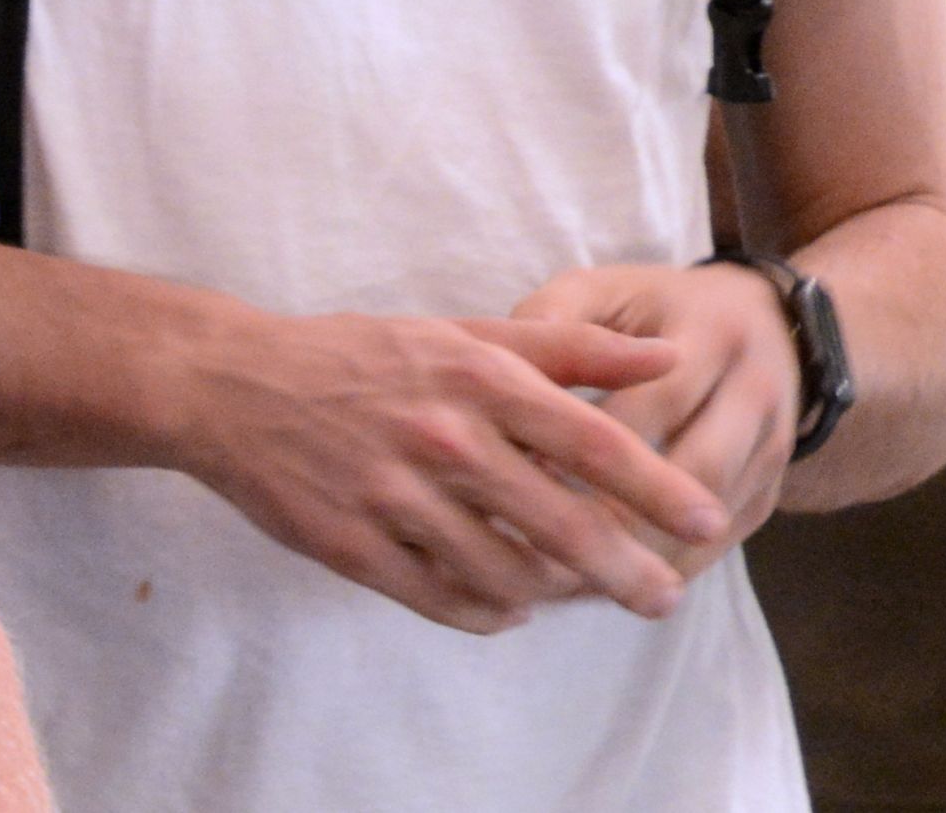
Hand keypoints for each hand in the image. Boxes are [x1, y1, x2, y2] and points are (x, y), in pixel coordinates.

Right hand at [169, 309, 732, 633]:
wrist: (236, 387)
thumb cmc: (366, 355)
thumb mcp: (469, 334)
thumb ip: (573, 349)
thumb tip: (667, 357)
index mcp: (483, 380)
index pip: (595, 444)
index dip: (659, 489)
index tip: (708, 521)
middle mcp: (447, 440)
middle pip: (563, 526)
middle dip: (628, 570)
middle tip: (667, 596)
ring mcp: (397, 499)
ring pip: (507, 574)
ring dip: (556, 594)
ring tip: (582, 593)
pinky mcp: (353, 548)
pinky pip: (443, 599)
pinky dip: (489, 613)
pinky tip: (512, 609)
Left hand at [509, 264, 807, 578]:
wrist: (771, 326)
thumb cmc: (662, 310)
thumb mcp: (611, 290)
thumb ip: (557, 317)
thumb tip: (502, 375)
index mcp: (713, 334)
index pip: (652, 406)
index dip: (584, 448)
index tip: (516, 479)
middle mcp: (757, 390)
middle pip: (695, 472)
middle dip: (617, 519)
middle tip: (537, 552)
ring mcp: (772, 449)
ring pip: (708, 524)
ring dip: (636, 560)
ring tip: (559, 587)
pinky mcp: (769, 495)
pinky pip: (715, 552)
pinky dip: (650, 575)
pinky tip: (595, 592)